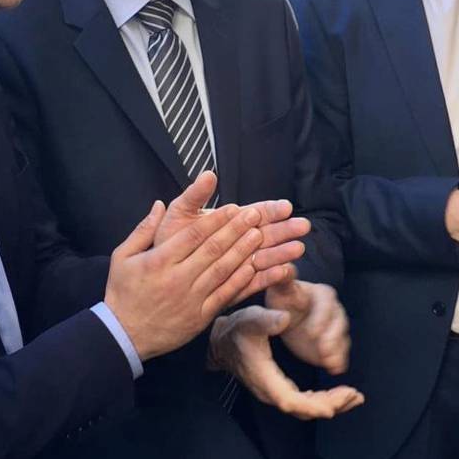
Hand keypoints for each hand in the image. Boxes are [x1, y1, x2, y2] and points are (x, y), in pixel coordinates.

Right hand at [104, 196, 271, 362]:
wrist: (124, 335)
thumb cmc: (123, 293)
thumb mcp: (123, 257)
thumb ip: (143, 230)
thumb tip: (160, 204)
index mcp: (160, 261)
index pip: (193, 235)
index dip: (216, 219)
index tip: (233, 207)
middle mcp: (178, 278)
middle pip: (213, 249)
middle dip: (236, 230)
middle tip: (254, 215)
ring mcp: (191, 298)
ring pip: (223, 270)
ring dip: (243, 251)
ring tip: (259, 235)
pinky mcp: (200, 316)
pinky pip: (225, 295)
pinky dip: (241, 281)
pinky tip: (255, 268)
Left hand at [158, 172, 305, 299]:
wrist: (155, 276)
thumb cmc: (166, 242)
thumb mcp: (179, 215)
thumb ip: (194, 196)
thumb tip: (209, 174)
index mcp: (226, 223)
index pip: (254, 213)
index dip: (270, 210)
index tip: (285, 206)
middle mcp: (235, 242)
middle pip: (265, 234)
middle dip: (284, 230)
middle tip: (303, 226)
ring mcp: (236, 264)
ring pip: (264, 256)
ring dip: (281, 252)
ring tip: (299, 248)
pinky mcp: (233, 285)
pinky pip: (254, 282)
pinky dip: (269, 277)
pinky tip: (285, 272)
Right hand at [209, 306, 364, 419]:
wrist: (222, 341)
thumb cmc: (237, 330)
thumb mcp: (250, 319)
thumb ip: (267, 320)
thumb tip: (285, 318)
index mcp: (264, 377)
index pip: (290, 400)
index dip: (312, 405)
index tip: (334, 405)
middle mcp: (269, 390)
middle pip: (301, 409)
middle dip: (329, 404)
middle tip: (355, 395)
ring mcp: (273, 392)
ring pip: (303, 408)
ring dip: (329, 404)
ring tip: (353, 397)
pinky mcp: (277, 389)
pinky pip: (302, 402)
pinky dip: (321, 401)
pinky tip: (337, 396)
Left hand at [267, 279, 349, 372]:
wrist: (285, 320)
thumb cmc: (282, 301)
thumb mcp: (279, 291)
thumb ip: (282, 281)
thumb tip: (286, 268)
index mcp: (320, 292)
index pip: (326, 302)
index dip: (320, 318)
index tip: (311, 333)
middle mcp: (333, 308)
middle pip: (338, 321)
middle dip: (331, 336)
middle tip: (321, 350)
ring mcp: (336, 325)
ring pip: (341, 336)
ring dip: (336, 349)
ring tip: (328, 362)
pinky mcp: (336, 342)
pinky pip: (341, 350)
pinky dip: (339, 360)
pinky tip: (334, 369)